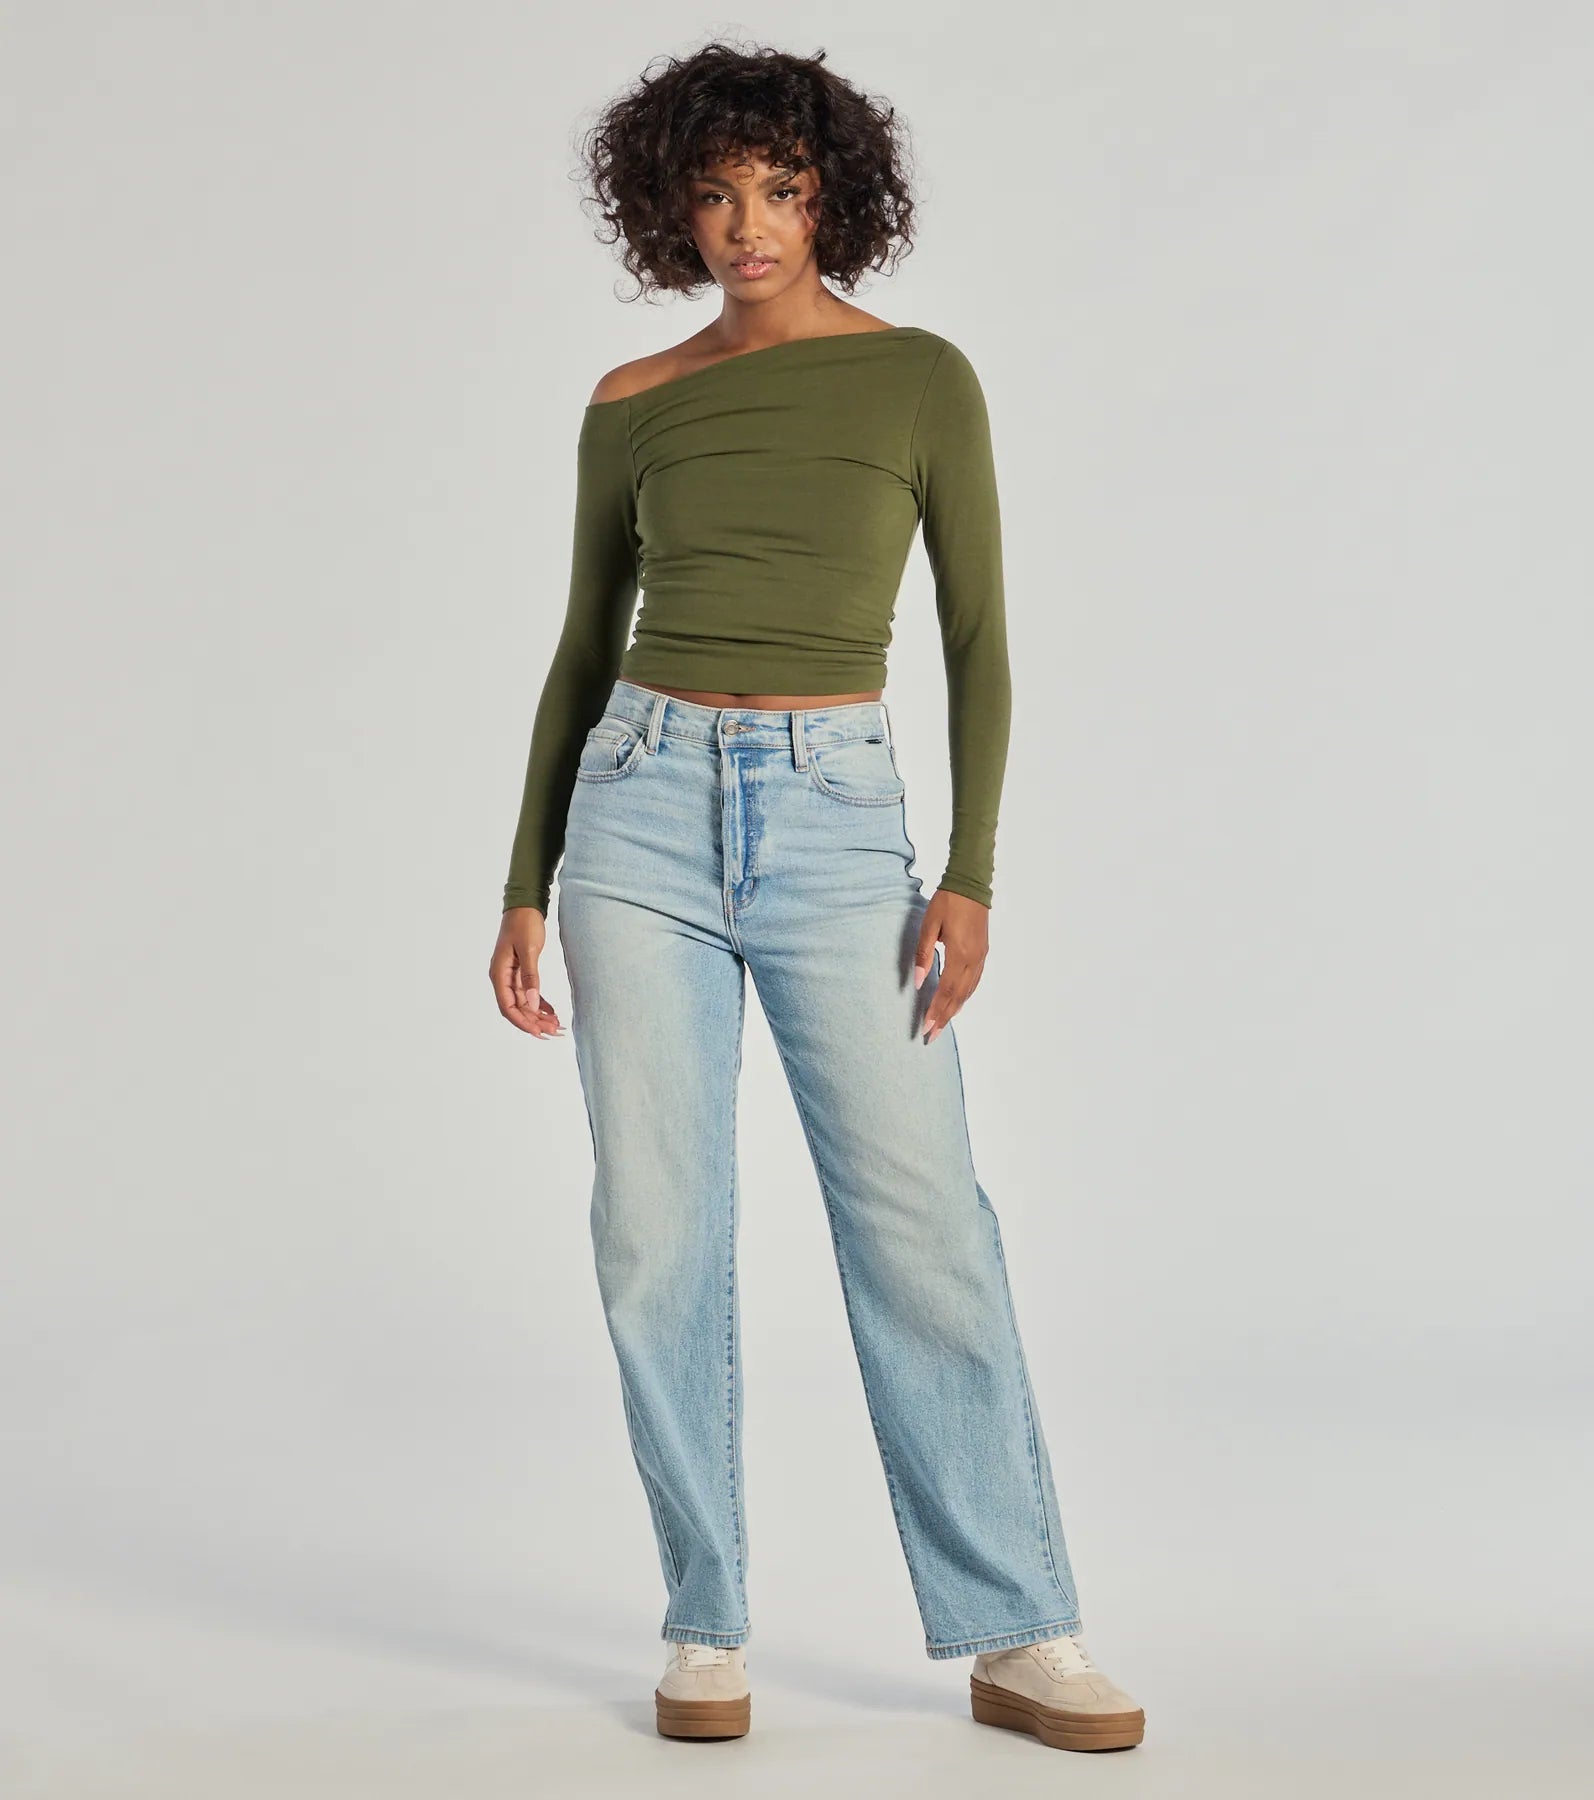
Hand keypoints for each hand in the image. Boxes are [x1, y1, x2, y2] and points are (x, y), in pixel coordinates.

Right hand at [490, 907, 564, 1037]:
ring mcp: (511, 976)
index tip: (539, 1032)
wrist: (525, 905)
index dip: (523, 1022)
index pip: (508, 1007)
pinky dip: (540, 1004)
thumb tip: (533, 1003)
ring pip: (524, 1003)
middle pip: (517, 1008)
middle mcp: (502, 978)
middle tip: (554, 1031)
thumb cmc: (524, 923)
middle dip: (534, 1022)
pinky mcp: (520, 972)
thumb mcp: (530, 949)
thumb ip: (531, 977)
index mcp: (499, 974)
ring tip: (556, 1025)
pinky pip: (529, 994)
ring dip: (538, 1015)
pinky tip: (552, 1012)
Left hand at [912, 889, 989, 1043]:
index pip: (945, 991)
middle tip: (932, 1035)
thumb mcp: (929, 925)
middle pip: (958, 997)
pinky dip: (964, 996)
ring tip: (943, 1024)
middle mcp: (973, 960)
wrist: (971, 885)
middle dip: (944, 1017)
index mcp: (959, 954)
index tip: (926, 1028)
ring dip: (955, 1009)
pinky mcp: (983, 953)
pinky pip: (974, 982)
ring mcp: (980, 957)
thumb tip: (916, 982)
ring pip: (968, 991)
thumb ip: (922, 954)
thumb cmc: (947, 902)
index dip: (935, 1011)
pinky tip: (957, 1001)